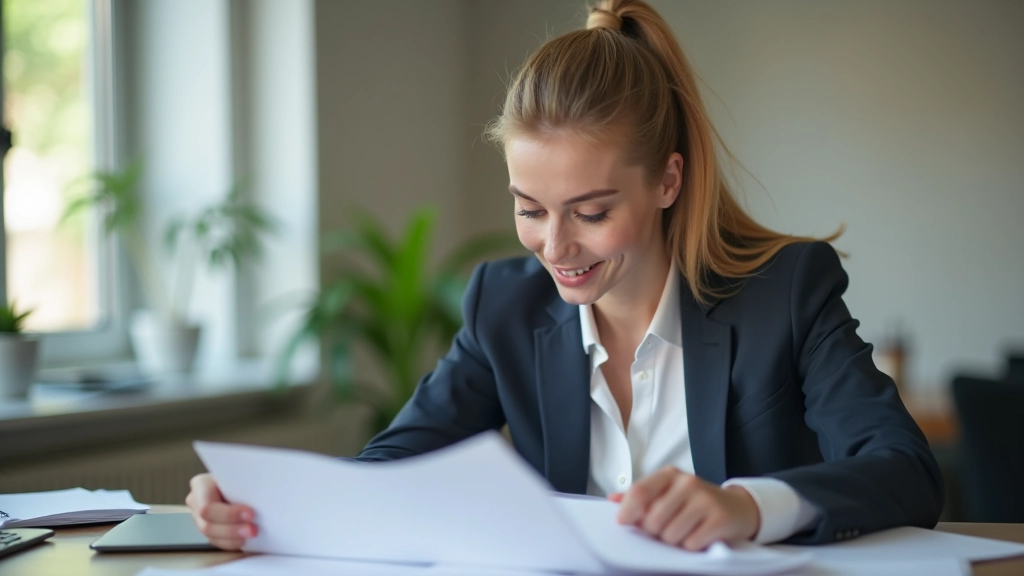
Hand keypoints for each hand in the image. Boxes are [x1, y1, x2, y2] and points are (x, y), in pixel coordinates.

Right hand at [185, 473, 256, 550]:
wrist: (238, 479)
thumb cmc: (238, 474)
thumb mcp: (239, 473)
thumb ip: (242, 483)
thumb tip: (259, 496)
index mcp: (201, 484)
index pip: (207, 506)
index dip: (229, 514)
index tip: (250, 514)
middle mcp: (196, 502)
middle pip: (208, 524)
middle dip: (232, 529)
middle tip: (253, 529)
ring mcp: (199, 518)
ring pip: (212, 536)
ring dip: (233, 538)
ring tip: (252, 534)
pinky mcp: (209, 529)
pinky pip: (218, 541)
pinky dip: (232, 542)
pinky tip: (245, 539)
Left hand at [610, 467, 759, 550]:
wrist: (738, 507)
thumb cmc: (695, 502)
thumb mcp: (668, 493)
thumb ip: (641, 496)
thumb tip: (612, 500)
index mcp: (669, 475)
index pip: (639, 491)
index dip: (628, 511)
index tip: (624, 523)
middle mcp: (687, 483)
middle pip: (653, 520)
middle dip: (656, 532)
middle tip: (668, 528)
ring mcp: (705, 499)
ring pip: (670, 535)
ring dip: (674, 541)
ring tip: (685, 531)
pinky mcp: (719, 519)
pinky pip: (691, 544)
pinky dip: (691, 546)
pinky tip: (699, 536)